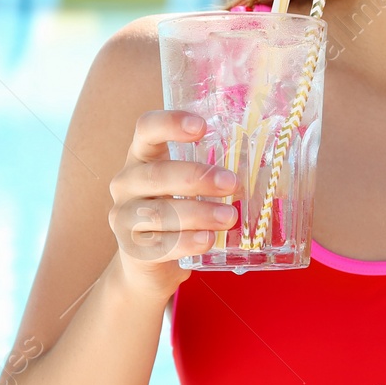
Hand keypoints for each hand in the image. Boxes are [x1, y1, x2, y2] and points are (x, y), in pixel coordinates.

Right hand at [107, 110, 238, 300]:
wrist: (146, 260)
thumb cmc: (174, 210)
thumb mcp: (184, 185)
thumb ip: (209, 171)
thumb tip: (261, 167)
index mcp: (142, 156)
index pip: (146, 129)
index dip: (170, 123)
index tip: (201, 127)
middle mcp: (127, 182)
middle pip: (157, 174)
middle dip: (197, 178)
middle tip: (232, 183)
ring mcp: (124, 215)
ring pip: (159, 212)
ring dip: (198, 213)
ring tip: (229, 217)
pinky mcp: (130, 248)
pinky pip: (160, 243)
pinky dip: (186, 241)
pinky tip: (207, 240)